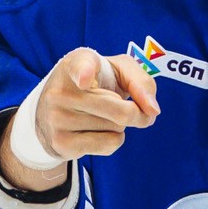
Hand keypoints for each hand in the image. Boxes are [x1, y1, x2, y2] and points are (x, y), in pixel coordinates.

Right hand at [0, 48, 158, 190]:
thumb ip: (141, 82)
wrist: (55, 108)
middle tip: (126, 106)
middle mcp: (62, 90)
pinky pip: (108, 145)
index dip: (85, 73)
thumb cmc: (97, 83)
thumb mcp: (119, 70)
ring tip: (100, 114)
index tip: (84, 79)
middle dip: (136, 112)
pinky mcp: (61, 142)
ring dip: (119, 125)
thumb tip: (152, 111)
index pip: (81, 67)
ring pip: (117, 129)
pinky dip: (113, 139)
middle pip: (122, 112)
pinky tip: (96, 129)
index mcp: (77, 63)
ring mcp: (58, 118)